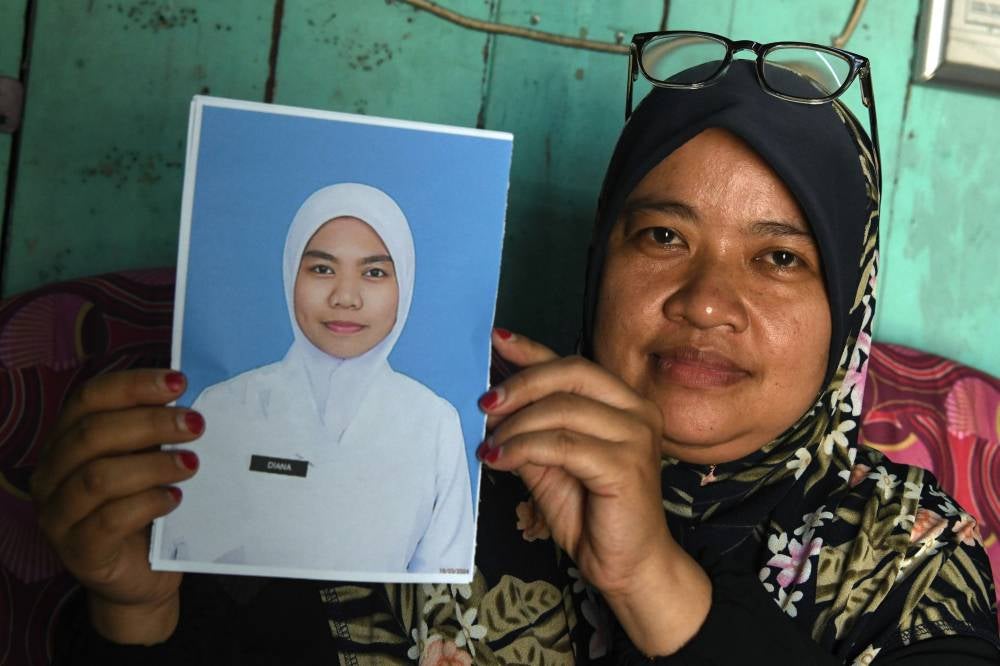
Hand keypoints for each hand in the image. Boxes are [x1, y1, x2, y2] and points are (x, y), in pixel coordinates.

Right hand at [30, 369, 203, 644]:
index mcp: (66, 440)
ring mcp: (58, 515)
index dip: (133, 385)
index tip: (179, 381)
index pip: (89, 398)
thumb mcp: (150, 460)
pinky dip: (147, 504)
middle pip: (93, 434)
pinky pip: (108, 521)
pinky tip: (175, 499)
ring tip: (192, 464)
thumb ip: (158, 431)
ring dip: (152, 465)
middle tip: (196, 424)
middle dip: (151, 423)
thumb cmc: (147, 506)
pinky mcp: (77, 551)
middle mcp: (52, 474)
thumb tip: (190, 397)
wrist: (143, 573)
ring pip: (98, 477)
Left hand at [480, 330, 710, 655]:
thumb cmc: (592, 513)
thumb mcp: (551, 464)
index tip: (496, 339)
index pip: (572, 365)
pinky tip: (501, 459)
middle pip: (571, 373)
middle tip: (485, 403)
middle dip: (521, 384)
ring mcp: (636, 436)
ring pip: (563, 409)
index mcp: (622, 403)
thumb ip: (530, 431)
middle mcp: (636, 410)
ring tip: (490, 444)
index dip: (532, 350)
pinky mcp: (626, 465)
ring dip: (517, 424)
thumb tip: (492, 403)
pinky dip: (525, 448)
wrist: (627, 564)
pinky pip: (563, 444)